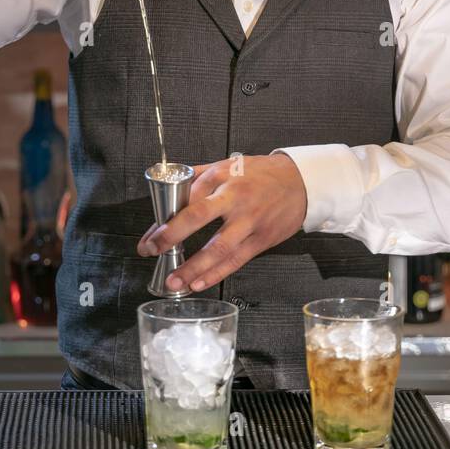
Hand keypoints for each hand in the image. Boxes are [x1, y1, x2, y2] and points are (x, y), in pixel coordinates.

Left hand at [136, 154, 308, 291]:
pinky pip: (235, 260)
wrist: (300, 183)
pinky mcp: (261, 240)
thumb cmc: (261, 174)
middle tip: (152, 250)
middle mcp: (235, 197)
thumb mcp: (228, 165)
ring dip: (193, 267)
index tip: (149, 237)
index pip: (186, 197)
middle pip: (198, 216)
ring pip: (218, 247)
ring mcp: (249, 220)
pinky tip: (199, 283)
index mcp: (222, 176)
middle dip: (171, 235)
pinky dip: (216, 274)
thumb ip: (198, 176)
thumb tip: (168, 192)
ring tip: (173, 281)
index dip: (164, 219)